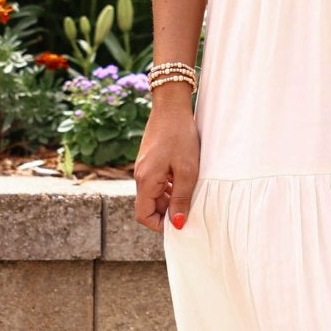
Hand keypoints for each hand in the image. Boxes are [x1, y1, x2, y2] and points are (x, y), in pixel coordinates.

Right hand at [133, 97, 199, 231]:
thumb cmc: (180, 135)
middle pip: (148, 206)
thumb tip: (179, 224)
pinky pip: (156, 182)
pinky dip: (168, 187)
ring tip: (189, 193)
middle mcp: (140, 176)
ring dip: (169, 199)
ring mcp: (143, 168)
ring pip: (153, 194)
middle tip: (189, 208)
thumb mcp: (187, 170)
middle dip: (167, 212)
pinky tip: (184, 180)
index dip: (160, 225)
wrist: (171, 106)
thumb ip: (182, 198)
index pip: (143, 215)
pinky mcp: (149, 161)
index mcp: (146, 180)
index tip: (179, 223)